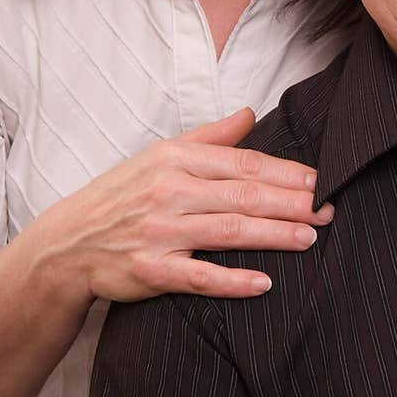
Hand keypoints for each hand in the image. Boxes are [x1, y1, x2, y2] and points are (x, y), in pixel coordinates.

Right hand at [23, 109, 332, 301]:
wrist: (66, 244)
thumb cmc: (120, 196)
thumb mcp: (159, 156)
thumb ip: (209, 138)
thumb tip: (251, 114)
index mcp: (174, 160)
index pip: (242, 163)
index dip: (285, 173)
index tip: (321, 180)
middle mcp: (168, 192)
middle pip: (243, 196)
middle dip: (291, 203)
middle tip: (329, 210)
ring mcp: (159, 233)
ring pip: (228, 232)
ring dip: (274, 236)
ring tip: (310, 238)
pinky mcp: (150, 271)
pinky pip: (199, 277)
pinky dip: (233, 281)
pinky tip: (264, 283)